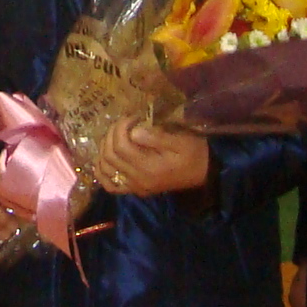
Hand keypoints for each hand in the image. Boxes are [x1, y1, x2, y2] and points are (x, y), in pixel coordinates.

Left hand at [97, 120, 211, 196]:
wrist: (204, 173)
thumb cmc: (193, 153)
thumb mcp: (181, 141)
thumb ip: (156, 137)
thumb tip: (133, 132)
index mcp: (149, 168)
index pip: (120, 146)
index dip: (121, 127)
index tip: (132, 117)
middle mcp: (138, 180)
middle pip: (110, 155)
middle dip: (112, 133)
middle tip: (124, 122)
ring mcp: (135, 187)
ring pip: (105, 168)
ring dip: (104, 147)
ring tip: (117, 134)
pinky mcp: (135, 189)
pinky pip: (110, 185)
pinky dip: (102, 170)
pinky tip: (105, 157)